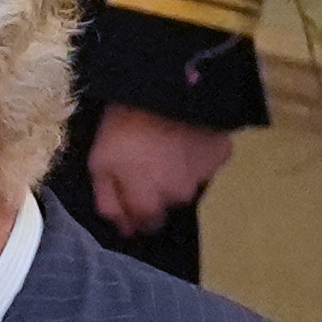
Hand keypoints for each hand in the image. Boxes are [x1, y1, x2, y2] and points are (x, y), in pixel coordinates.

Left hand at [83, 104, 236, 237]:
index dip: (139, 210)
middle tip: (149, 159)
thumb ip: (110, 202)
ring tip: (168, 144)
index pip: (148, 224)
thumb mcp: (100, 165)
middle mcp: (180, 198)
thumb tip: (126, 230)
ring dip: (179, 171)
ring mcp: (204, 177)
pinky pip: (207, 160)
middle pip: (169, 202)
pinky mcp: (221, 154)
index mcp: (150, 204)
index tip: (133, 188)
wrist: (166, 91)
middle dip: (159, 188)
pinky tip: (188, 134)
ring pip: (189, 182)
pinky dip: (198, 153)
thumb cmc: (124, 129)